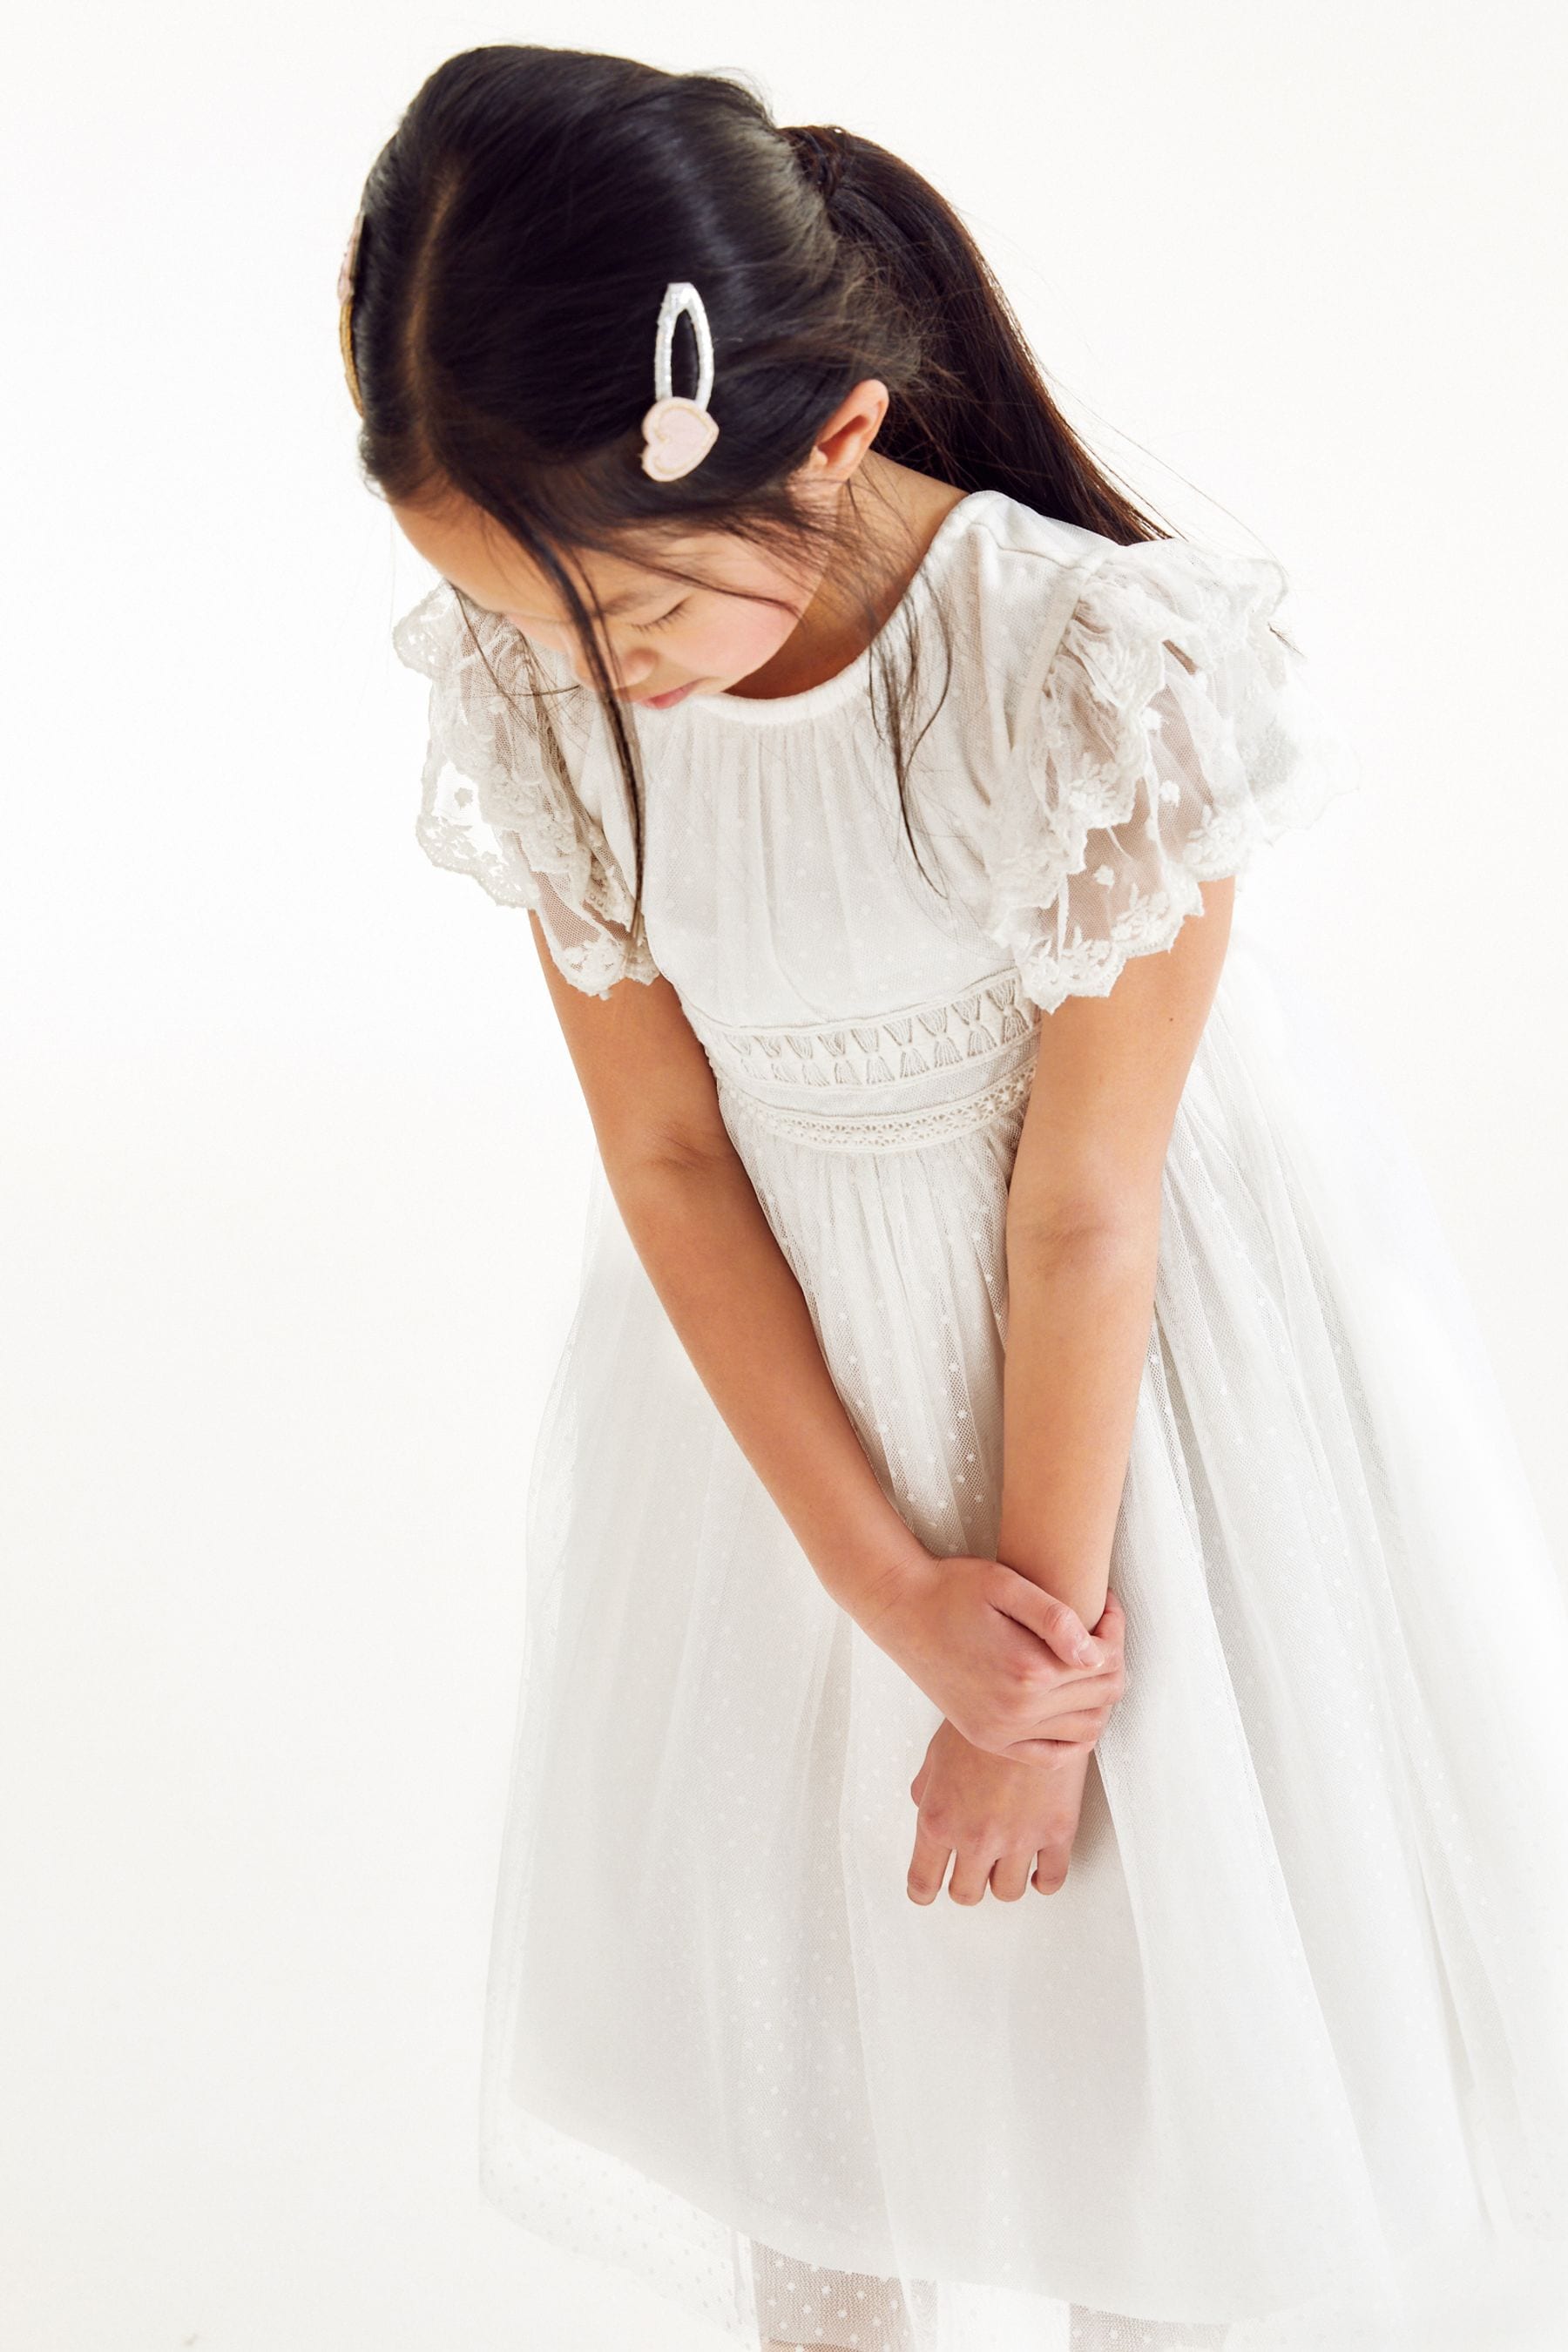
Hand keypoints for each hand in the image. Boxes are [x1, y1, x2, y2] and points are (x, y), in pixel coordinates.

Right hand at [856, 1554, 1125, 1762]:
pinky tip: (1072, 1705)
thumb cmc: (952, 1589)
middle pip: (1101, 1697)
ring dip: (1098, 1696)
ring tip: (1085, 1661)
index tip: (1106, 1606)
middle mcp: (1016, 1711)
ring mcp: (1001, 1732)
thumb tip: (1094, 1653)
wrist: (902, 1612)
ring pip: (1086, 1728)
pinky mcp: (989, 1739)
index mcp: (1026, 1670)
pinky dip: (1075, 1735)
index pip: (1103, 1662)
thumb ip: (1054, 1616)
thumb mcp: (1005, 1585)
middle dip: (1112, 1661)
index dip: (1114, 1630)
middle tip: (1101, 1631)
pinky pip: (1052, 1755)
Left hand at [907, 1717, 1093, 1903]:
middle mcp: (976, 1837)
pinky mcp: (1057, 1832)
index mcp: (939, 1820)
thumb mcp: (937, 1752)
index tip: (927, 1891)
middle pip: (966, 1893)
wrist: (1032, 1696)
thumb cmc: (983, 1718)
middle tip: (970, 1872)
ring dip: (1003, 1880)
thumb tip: (923, 1807)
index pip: (923, 1880)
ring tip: (1005, 1864)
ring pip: (1007, 1892)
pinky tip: (1038, 1870)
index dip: (923, 1891)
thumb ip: (927, 1790)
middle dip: (966, 1884)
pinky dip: (1042, 1880)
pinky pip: (1051, 1879)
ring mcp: (1019, 1839)